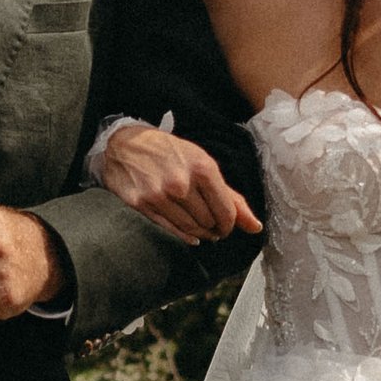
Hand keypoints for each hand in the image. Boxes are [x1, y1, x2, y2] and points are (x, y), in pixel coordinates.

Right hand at [96, 121, 263, 245]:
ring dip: (200, 233)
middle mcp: (181, 183)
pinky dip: (184, 236)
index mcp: (202, 168)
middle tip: (211, 224)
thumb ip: (231, 196)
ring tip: (201, 228)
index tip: (226, 225)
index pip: (226, 212)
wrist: (124, 145)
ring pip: (191, 230)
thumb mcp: (202, 163)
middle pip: (209, 222)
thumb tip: (256, 227)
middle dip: (214, 227)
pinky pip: (171, 230)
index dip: (230, 224)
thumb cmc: (169, 153)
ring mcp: (160, 195)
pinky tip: (189, 234)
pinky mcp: (143, 205)